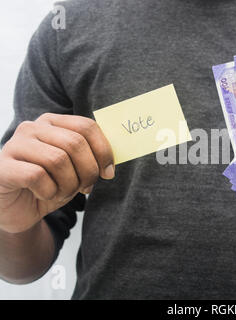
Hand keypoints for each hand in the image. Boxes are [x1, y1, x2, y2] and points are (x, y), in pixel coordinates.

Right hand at [0, 113, 114, 233]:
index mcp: (52, 123)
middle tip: (86, 187)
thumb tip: (109, 166)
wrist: (17, 209)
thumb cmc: (49, 185)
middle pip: (75, 143)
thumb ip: (91, 159)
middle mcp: (32, 128)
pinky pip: (37, 176)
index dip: (103, 151)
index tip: (108, 173)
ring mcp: (14, 145)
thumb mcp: (75, 170)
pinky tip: (44, 195)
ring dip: (69, 184)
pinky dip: (49, 191)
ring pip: (58, 159)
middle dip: (88, 171)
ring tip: (63, 192)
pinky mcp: (3, 167)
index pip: (86, 126)